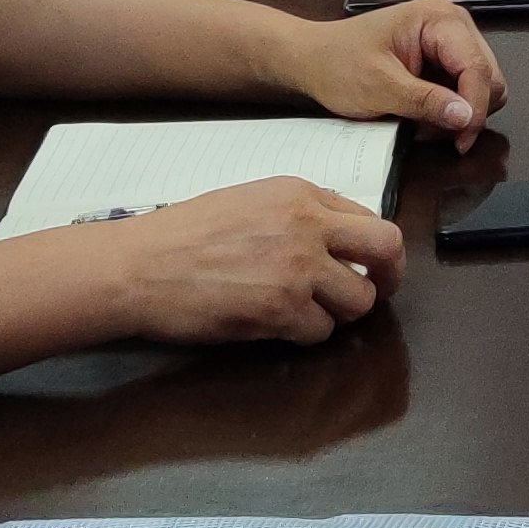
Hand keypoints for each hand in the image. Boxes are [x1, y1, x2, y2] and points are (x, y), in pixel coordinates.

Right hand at [96, 176, 408, 344]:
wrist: (139, 265)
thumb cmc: (182, 235)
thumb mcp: (249, 200)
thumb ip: (297, 214)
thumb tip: (336, 239)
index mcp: (300, 193)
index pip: (367, 217)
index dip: (371, 247)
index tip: (367, 264)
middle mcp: (308, 225)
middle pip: (386, 249)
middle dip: (389, 276)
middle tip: (375, 291)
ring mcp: (299, 268)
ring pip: (359, 300)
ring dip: (339, 313)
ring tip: (306, 312)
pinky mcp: (283, 309)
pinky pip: (320, 332)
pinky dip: (304, 335)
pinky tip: (275, 325)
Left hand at [298, 0, 504, 142]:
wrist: (313, 58)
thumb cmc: (338, 65)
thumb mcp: (379, 87)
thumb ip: (425, 101)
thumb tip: (466, 117)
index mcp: (438, 19)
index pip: (477, 67)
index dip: (475, 107)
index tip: (461, 141)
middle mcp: (451, 23)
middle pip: (488, 74)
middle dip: (471, 110)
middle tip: (445, 138)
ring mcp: (449, 38)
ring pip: (483, 82)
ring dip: (464, 110)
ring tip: (431, 124)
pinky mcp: (443, 56)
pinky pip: (465, 85)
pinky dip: (454, 106)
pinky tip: (429, 115)